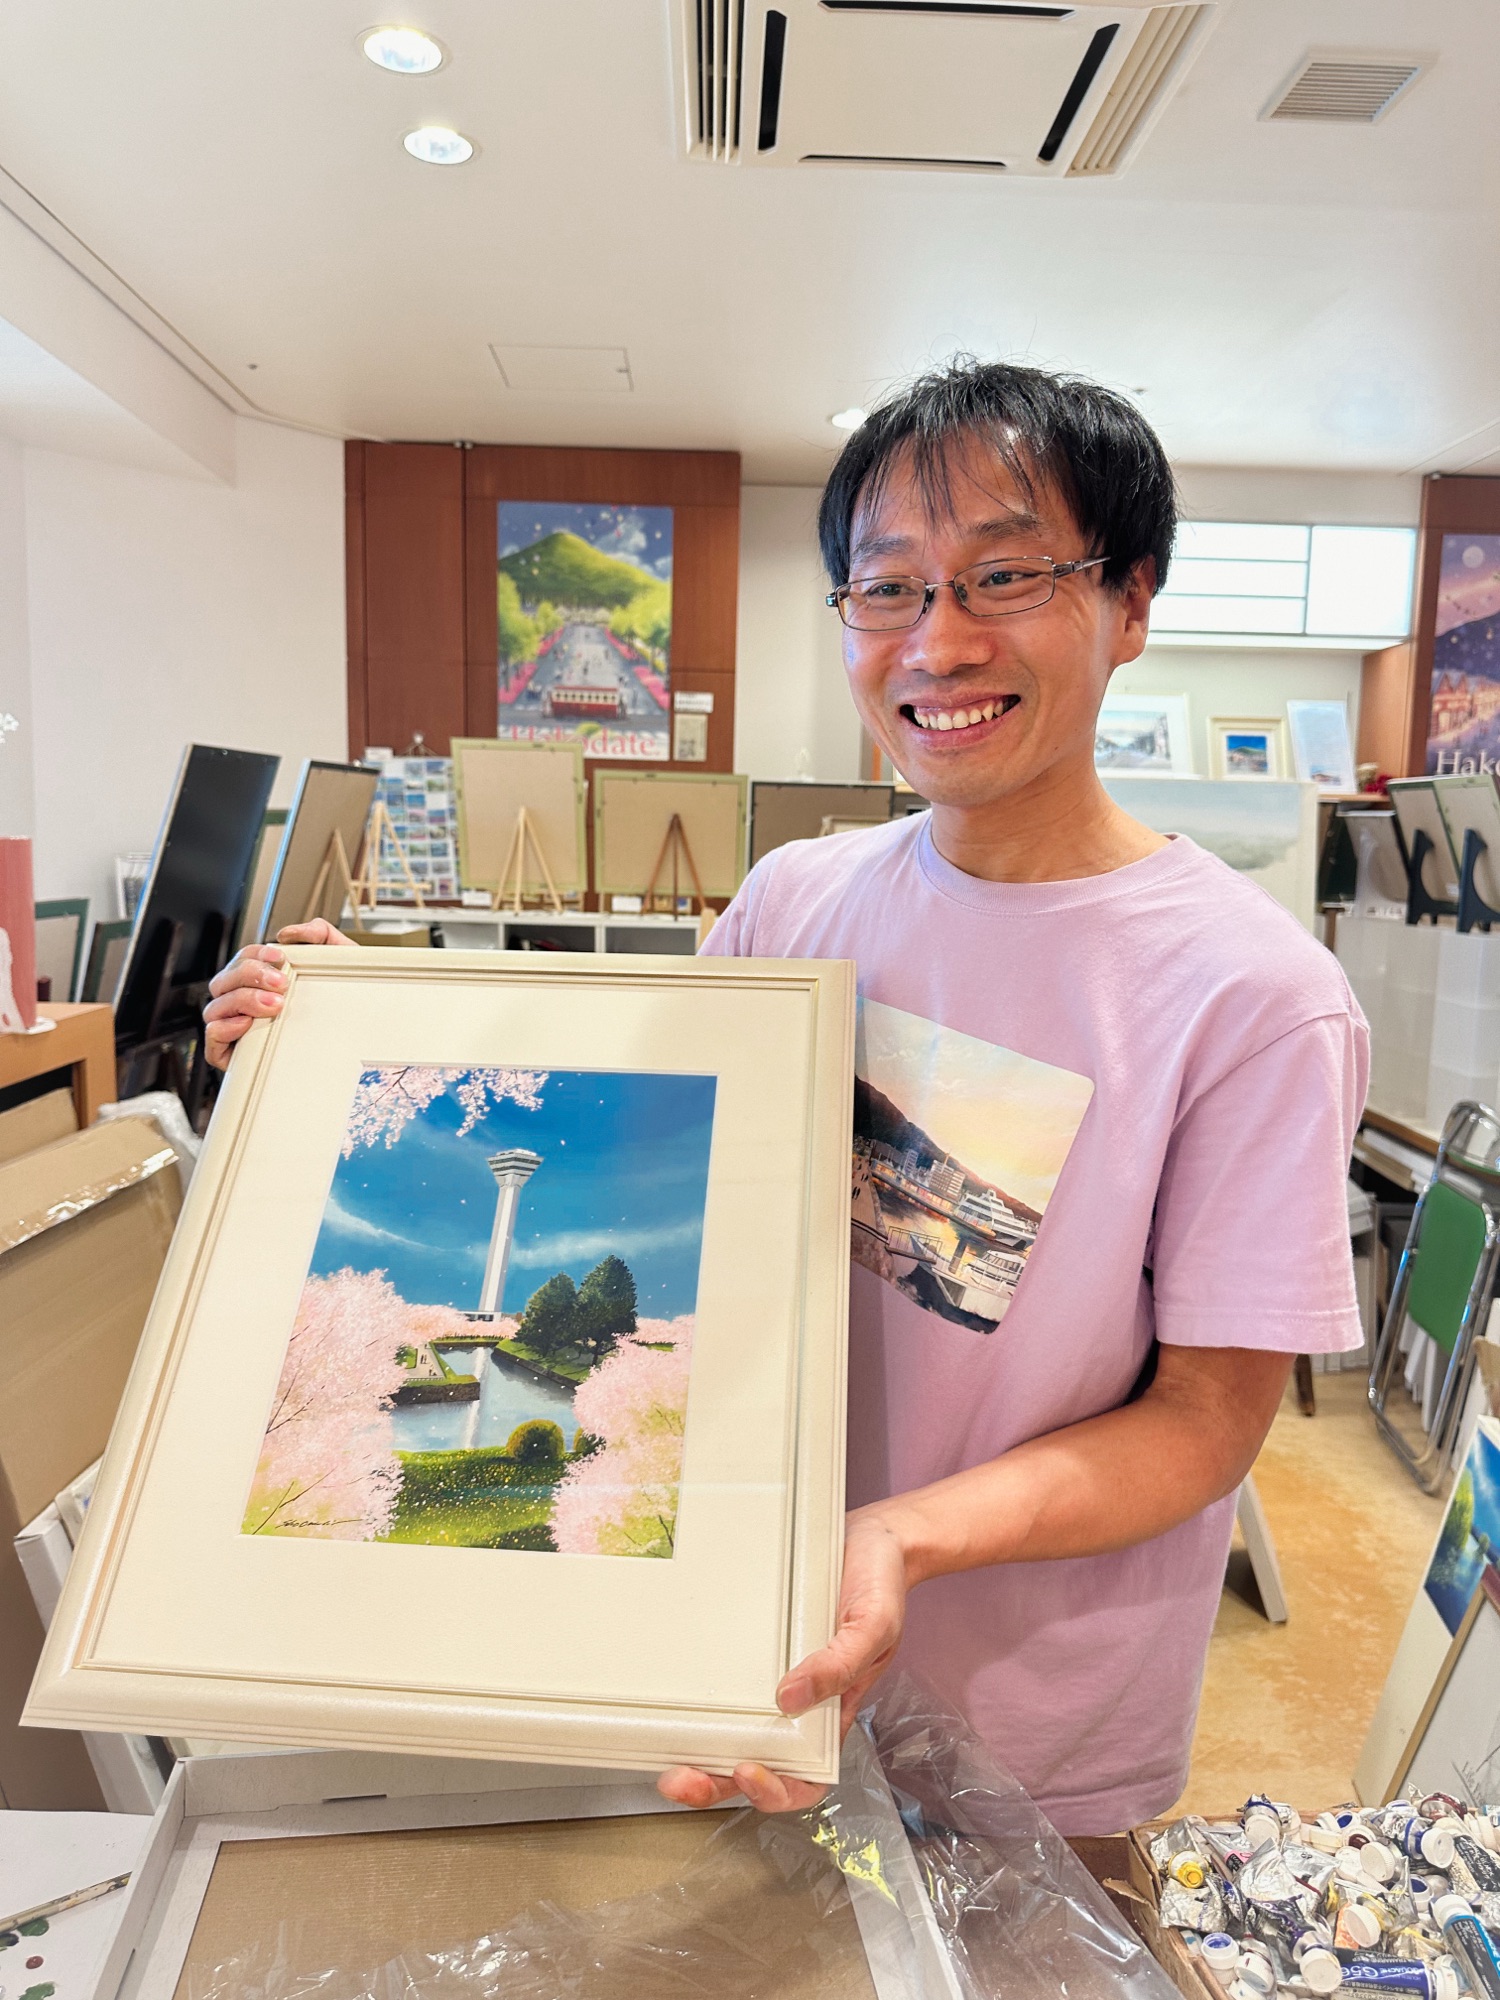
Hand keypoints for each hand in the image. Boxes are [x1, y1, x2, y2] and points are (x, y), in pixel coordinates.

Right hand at [203, 920, 353, 1068]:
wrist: (361, 1039)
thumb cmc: (340, 1005)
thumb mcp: (339, 963)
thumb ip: (319, 935)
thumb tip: (289, 933)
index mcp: (259, 982)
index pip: (241, 960)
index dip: (255, 954)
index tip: (280, 957)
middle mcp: (242, 1003)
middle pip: (224, 981)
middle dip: (250, 976)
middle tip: (280, 983)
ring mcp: (234, 1028)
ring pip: (215, 1007)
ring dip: (243, 1001)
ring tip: (274, 1004)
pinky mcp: (232, 1053)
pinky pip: (213, 1037)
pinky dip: (224, 1027)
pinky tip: (248, 1023)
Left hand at [656, 1507, 909, 1812]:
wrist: (873, 1540)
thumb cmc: (881, 1587)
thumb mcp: (875, 1626)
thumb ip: (841, 1665)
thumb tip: (792, 1696)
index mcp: (832, 1712)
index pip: (804, 1776)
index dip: (774, 1790)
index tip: (747, 1771)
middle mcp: (799, 1705)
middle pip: (755, 1765)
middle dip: (715, 1784)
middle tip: (683, 1779)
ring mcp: (774, 1678)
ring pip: (733, 1733)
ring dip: (699, 1755)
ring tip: (670, 1762)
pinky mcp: (755, 1650)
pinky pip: (727, 1684)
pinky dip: (701, 1703)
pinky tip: (679, 1702)